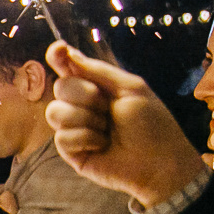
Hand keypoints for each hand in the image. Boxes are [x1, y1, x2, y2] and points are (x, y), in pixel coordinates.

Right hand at [45, 41, 210, 210]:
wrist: (158, 162)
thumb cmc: (152, 124)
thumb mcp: (131, 88)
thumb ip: (98, 70)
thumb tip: (67, 52)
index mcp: (96, 86)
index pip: (67, 66)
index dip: (57, 56)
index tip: (58, 52)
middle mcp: (81, 104)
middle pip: (61, 86)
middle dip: (86, 95)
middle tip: (108, 109)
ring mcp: (74, 128)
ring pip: (55, 112)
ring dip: (85, 119)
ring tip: (106, 130)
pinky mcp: (71, 151)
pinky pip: (62, 137)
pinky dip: (85, 139)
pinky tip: (101, 145)